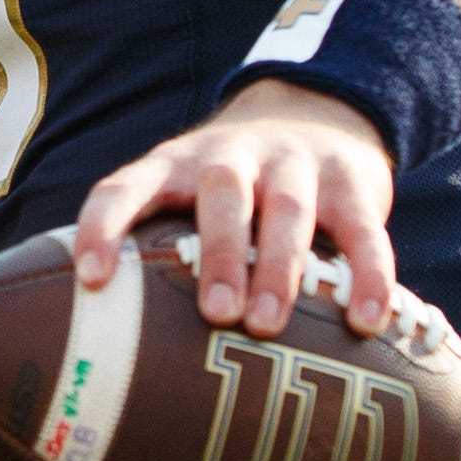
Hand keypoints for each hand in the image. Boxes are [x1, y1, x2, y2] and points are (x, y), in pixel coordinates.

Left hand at [70, 81, 398, 337]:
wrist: (316, 115)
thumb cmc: (231, 190)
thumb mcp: (188, 195)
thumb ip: (160, 249)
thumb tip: (113, 345)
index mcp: (175, 164)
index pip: (125, 187)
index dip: (103, 227)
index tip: (92, 279)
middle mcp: (231, 157)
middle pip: (222, 194)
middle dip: (219, 254)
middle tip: (216, 313)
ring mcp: (294, 164)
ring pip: (288, 209)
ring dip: (279, 268)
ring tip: (268, 325)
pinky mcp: (352, 183)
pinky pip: (363, 230)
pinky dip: (368, 275)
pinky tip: (365, 321)